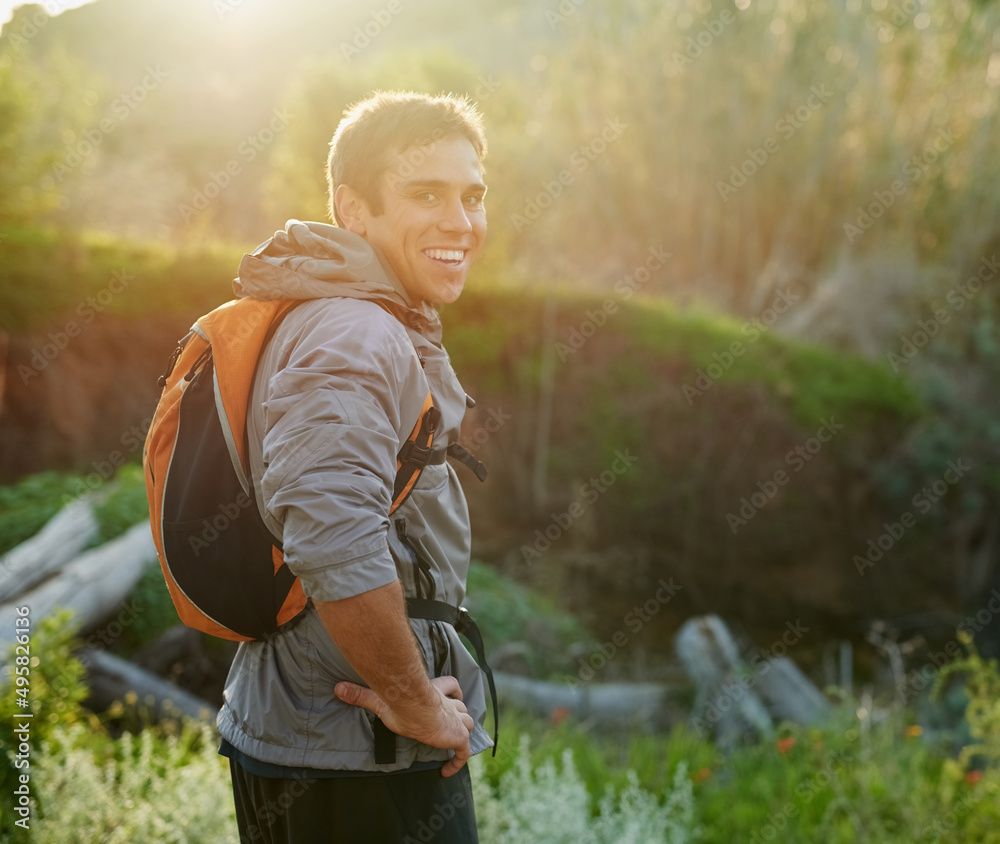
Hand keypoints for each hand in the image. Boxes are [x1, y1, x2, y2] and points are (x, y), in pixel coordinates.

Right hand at [334, 675, 473, 776]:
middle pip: (462, 707)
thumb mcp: (379, 698)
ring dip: (462, 731)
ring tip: (452, 743)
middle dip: (459, 714)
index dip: (453, 690)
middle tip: (450, 724)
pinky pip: (463, 752)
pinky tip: (447, 771)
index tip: (452, 696)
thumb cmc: (398, 700)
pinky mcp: (457, 736)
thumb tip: (338, 688)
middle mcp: (447, 704)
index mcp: (434, 692)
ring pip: (468, 724)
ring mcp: (454, 720)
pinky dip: (458, 761)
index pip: (451, 685)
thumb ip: (361, 694)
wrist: (413, 706)